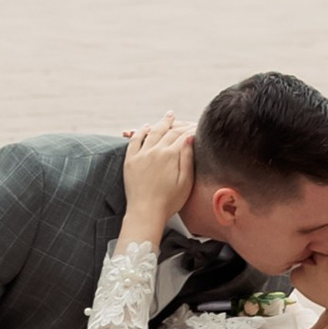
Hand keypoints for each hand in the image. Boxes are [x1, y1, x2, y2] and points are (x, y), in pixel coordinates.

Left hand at [119, 113, 193, 236]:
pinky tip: (146, 127)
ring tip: (168, 116)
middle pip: (168, 131)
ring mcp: (141, 154)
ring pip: (152, 131)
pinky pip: (135, 140)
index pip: (183, 136)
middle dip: (178, 124)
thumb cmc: (169, 201)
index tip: (197, 128)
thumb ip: (188, 158)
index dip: (192, 130)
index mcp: (170, 155)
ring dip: (161, 122)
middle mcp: (155, 150)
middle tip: (183, 119)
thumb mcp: (186, 181)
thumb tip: (191, 137)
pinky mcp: (130, 160)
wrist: (146, 212)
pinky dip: (141, 131)